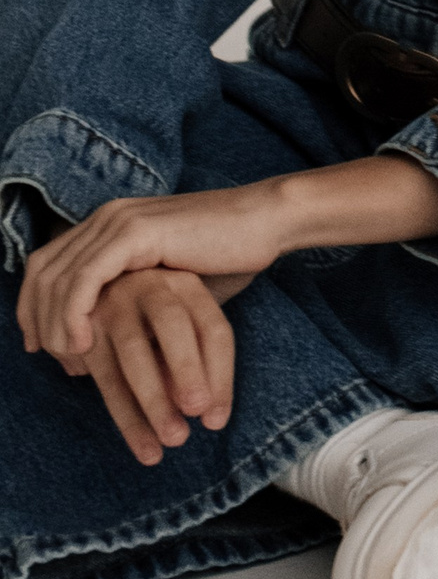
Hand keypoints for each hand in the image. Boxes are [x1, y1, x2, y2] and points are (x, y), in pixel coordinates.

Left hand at [16, 156, 437, 376]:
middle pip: (42, 272)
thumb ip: (132, 300)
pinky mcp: (136, 232)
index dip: (32, 307)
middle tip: (53, 361)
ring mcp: (119, 220)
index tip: (39, 347)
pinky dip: (73, 313)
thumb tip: (102, 341)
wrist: (265, 224)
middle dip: (37, 321)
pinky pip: (85, 279)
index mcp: (110, 223)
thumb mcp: (166, 284)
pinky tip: (82, 342)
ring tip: (68, 360)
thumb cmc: (226, 256)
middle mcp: (106, 216)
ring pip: (57, 277)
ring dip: (53, 324)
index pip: (46, 264)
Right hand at [54, 267, 244, 464]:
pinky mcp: (85, 329)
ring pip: (134, 354)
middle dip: (187, 369)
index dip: (221, 375)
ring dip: (154, 401)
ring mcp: (115, 304)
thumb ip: (194, 362)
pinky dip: (127, 417)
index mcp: (188, 286)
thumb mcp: (183, 330)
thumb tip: (202, 408)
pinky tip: (146, 448)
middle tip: (197, 411)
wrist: (97, 292)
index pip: (213, 328)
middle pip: (173, 325)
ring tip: (174, 441)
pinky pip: (106, 376)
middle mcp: (152, 287)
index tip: (217, 420)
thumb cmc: (155, 321)